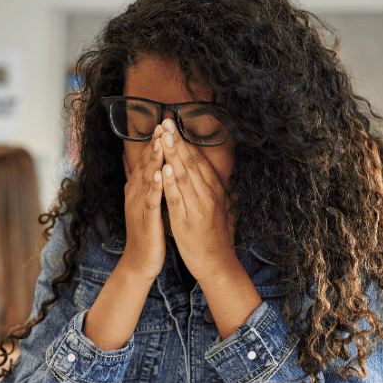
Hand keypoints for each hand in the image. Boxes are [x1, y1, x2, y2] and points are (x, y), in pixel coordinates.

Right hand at [118, 126, 166, 281]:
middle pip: (145, 164)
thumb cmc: (147, 233)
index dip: (154, 142)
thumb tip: (142, 168)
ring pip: (147, 178)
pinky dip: (155, 186)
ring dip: (153, 159)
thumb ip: (145, 185)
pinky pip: (151, 200)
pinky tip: (161, 173)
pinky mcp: (146, 220)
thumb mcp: (145, 205)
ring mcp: (139, 206)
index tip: (163, 124)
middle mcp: (136, 194)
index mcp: (138, 190)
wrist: (139, 261)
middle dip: (154, 143)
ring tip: (160, 141)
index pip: (146, 161)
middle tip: (162, 123)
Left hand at [159, 119, 234, 281]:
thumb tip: (200, 170)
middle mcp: (208, 194)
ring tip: (165, 136)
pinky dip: (171, 183)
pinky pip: (178, 198)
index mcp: (213, 189)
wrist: (218, 262)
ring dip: (174, 154)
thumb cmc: (213, 236)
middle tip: (166, 120)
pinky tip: (165, 169)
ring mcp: (198, 206)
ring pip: (184, 176)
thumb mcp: (214, 206)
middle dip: (177, 140)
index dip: (184, 140)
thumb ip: (208, 188)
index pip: (197, 160)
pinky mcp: (187, 220)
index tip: (173, 123)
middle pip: (191, 163)